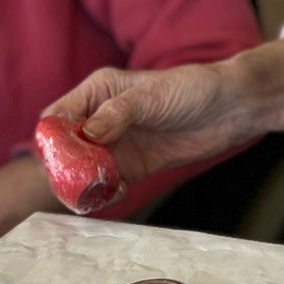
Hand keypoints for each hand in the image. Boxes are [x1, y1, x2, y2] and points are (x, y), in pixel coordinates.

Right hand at [46, 40, 283, 183]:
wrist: (231, 109)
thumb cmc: (191, 89)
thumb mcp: (151, 96)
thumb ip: (117, 114)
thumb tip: (88, 136)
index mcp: (98, 92)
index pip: (58, 116)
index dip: (52, 138)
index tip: (59, 158)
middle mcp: (101, 118)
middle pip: (65, 148)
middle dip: (64, 167)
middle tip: (73, 183)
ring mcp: (117, 144)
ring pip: (84, 170)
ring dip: (83, 184)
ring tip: (91, 193)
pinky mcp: (134, 166)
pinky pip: (108, 184)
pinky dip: (105, 193)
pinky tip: (114, 193)